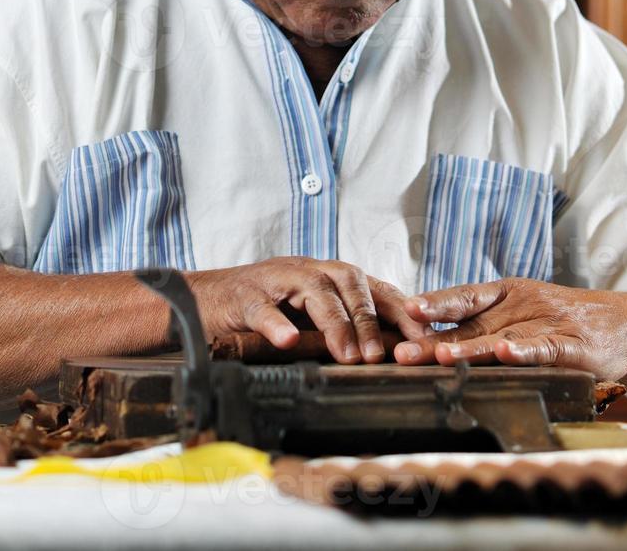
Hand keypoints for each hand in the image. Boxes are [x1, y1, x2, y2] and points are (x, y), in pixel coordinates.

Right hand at [189, 257, 431, 363]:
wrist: (204, 299)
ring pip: (313, 291)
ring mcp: (276, 280)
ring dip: (335, 324)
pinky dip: (277, 323)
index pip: (373, 287)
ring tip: (347, 355)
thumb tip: (389, 351)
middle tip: (379, 355)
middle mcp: (307, 270)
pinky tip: (288, 340)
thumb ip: (343, 325)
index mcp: (328, 276)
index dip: (400, 311)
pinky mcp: (245, 296)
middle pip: (348, 282)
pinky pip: (263, 308)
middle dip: (368, 318)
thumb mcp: (309, 315)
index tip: (421, 339)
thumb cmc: (265, 309)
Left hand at [393, 278, 626, 380]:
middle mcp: (521, 306)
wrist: (624, 326)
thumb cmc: (563, 322)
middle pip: (471, 325)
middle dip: (434, 340)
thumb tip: (430, 340)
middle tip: (401, 353)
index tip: (406, 309)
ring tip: (440, 358)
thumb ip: (483, 325)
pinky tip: (504, 354)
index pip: (464, 296)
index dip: (435, 303)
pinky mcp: (570, 346)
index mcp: (507, 295)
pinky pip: (543, 350)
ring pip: (500, 338)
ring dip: (469, 350)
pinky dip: (523, 352)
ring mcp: (546, 325)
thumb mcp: (521, 316)